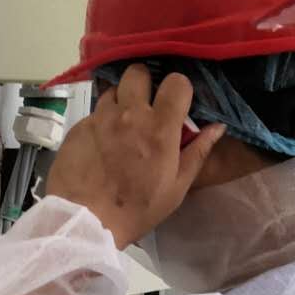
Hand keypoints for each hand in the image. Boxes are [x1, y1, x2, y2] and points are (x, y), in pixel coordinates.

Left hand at [45, 65, 225, 247]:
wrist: (87, 221)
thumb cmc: (137, 209)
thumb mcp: (176, 187)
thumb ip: (197, 152)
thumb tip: (216, 126)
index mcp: (160, 127)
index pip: (176, 82)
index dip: (178, 89)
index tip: (175, 103)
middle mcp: (129, 114)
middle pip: (138, 73)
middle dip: (143, 83)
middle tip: (144, 104)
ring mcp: (100, 118)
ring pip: (112, 91)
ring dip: (119, 102)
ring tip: (120, 125)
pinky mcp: (78, 127)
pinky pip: (93, 114)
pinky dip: (99, 123)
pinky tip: (99, 144)